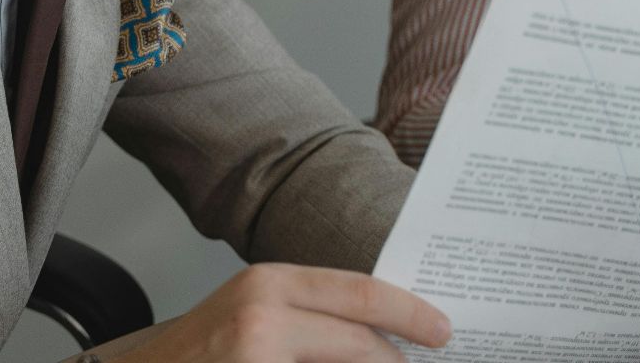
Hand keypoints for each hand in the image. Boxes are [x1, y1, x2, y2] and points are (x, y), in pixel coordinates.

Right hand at [76, 263, 450, 361]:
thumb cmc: (198, 351)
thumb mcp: (253, 313)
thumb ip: (308, 315)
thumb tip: (381, 333)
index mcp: (269, 284)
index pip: (361, 293)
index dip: (410, 313)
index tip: (441, 330)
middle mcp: (262, 318)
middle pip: (361, 343)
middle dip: (398, 361)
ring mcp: (255, 358)